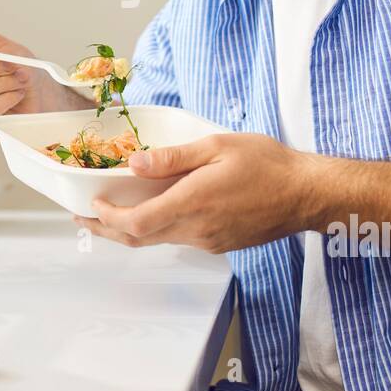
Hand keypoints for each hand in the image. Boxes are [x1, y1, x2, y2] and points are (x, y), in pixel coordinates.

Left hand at [74, 133, 322, 252]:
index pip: (138, 222)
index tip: (93, 204)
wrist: (306, 194)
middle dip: (107, 228)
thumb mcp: (218, 146)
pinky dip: (158, 227)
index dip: (109, 218)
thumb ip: (174, 157)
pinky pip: (180, 238)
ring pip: (159, 240)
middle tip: (84, 217)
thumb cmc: (267, 164)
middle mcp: (197, 229)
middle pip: (141, 238)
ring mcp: (208, 241)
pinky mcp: (219, 244)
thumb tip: (135, 163)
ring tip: (112, 212)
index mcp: (193, 203)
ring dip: (132, 229)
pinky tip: (155, 211)